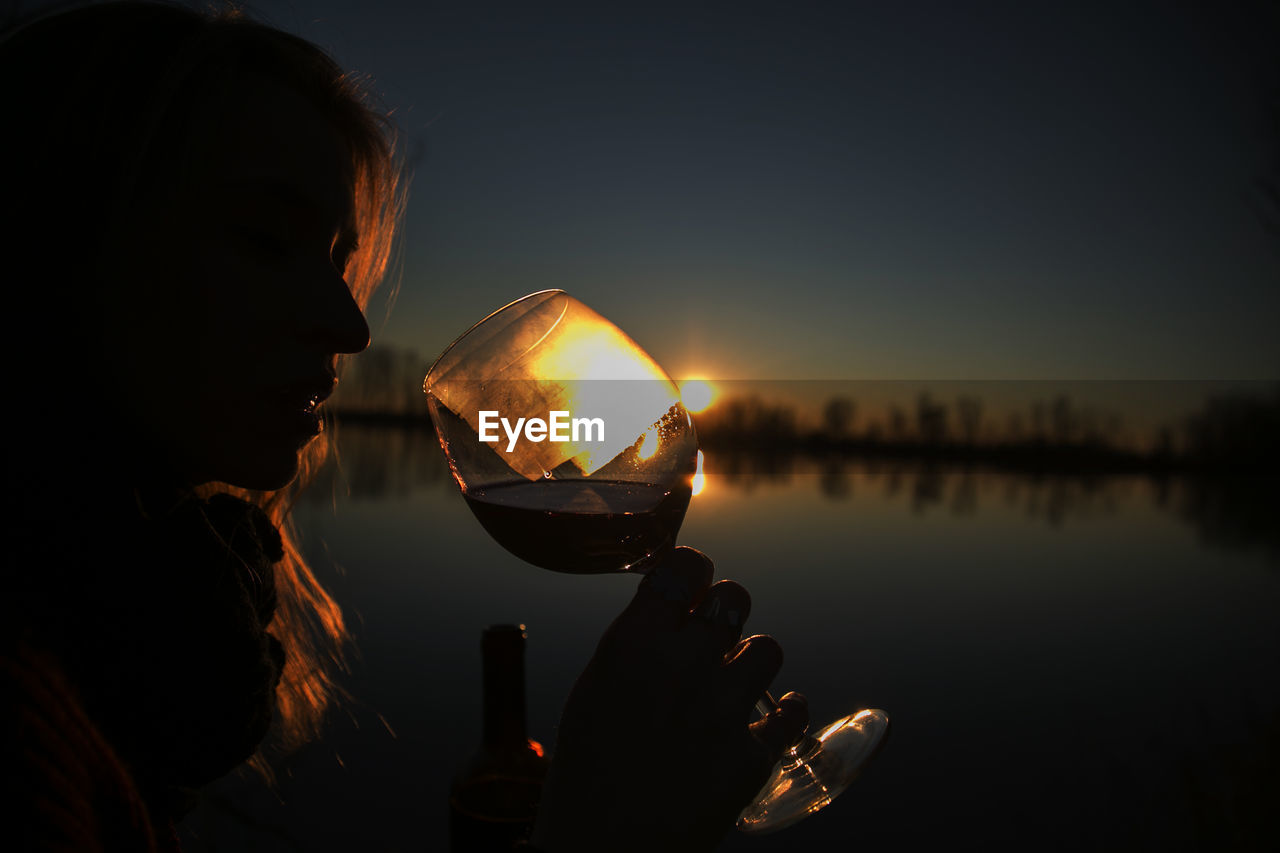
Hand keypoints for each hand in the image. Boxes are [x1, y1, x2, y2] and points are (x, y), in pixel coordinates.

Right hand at [531, 547, 807, 851]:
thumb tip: (674, 602)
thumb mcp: (594, 689)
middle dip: (726, 613)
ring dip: (751, 662)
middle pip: (735, 597)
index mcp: (633, 645)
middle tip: (713, 637)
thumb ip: (637, 641)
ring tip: (732, 684)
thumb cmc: (587, 772)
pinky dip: (783, 713)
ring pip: (769, 648)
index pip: (686, 566)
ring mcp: (721, 713)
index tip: (694, 583)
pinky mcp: (752, 757)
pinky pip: (791, 710)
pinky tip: (771, 716)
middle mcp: (681, 668)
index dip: (695, 570)